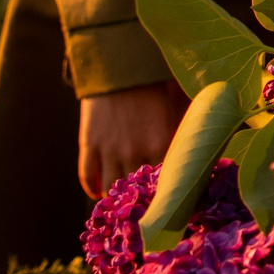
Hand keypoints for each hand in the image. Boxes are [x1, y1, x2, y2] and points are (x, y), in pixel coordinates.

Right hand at [77, 83, 185, 198]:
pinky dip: (91, 188)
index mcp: (161, 144)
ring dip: (112, 198)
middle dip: (136, 203)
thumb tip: (187, 163)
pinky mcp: (89, 143)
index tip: (162, 204)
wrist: (120, 65)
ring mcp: (109, 149)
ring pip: (109, 188)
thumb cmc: (152, 87)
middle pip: (134, 192)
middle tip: (137, 208)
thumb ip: (176, 140)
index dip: (161, 197)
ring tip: (116, 202)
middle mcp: (135, 152)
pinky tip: (96, 191)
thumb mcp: (171, 112)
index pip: (163, 185)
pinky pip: (87, 176)